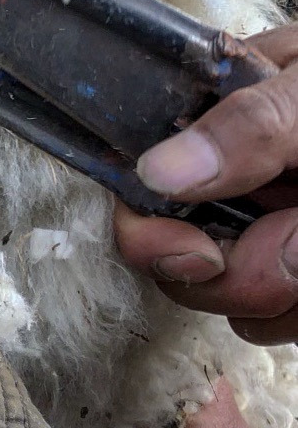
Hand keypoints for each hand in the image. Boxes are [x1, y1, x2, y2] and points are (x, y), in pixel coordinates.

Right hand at [114, 26, 297, 342]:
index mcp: (229, 110)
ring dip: (293, 293)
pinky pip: (289, 317)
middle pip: (184, 264)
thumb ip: (254, 126)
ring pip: (246, 306)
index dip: (155, 231)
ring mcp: (282, 233)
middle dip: (241, 271)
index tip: (197, 253)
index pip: (144, 186)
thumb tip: (158, 170)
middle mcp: (246, 180)